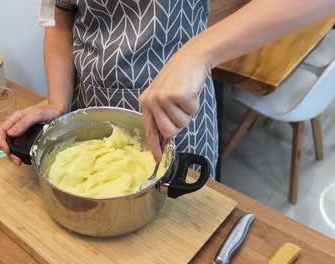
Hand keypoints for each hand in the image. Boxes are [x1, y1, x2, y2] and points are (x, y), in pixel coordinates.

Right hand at [0, 104, 63, 164]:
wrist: (60, 113)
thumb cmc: (49, 111)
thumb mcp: (37, 114)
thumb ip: (24, 122)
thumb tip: (10, 133)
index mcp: (16, 119)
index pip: (2, 131)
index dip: (2, 142)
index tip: (7, 151)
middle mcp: (17, 126)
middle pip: (6, 140)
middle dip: (8, 152)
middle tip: (17, 161)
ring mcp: (22, 133)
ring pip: (12, 145)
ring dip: (13, 155)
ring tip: (20, 162)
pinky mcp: (29, 139)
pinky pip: (21, 147)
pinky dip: (20, 154)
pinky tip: (25, 158)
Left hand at [139, 47, 210, 162]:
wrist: (190, 59)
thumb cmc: (179, 80)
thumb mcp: (164, 96)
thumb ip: (161, 115)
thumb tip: (165, 139)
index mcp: (146, 103)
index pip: (149, 130)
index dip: (154, 146)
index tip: (157, 159)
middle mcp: (151, 101)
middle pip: (169, 131)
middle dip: (179, 125)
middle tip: (181, 110)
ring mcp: (163, 98)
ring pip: (181, 123)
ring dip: (188, 113)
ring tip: (185, 98)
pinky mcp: (177, 95)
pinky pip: (191, 112)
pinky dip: (195, 105)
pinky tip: (190, 92)